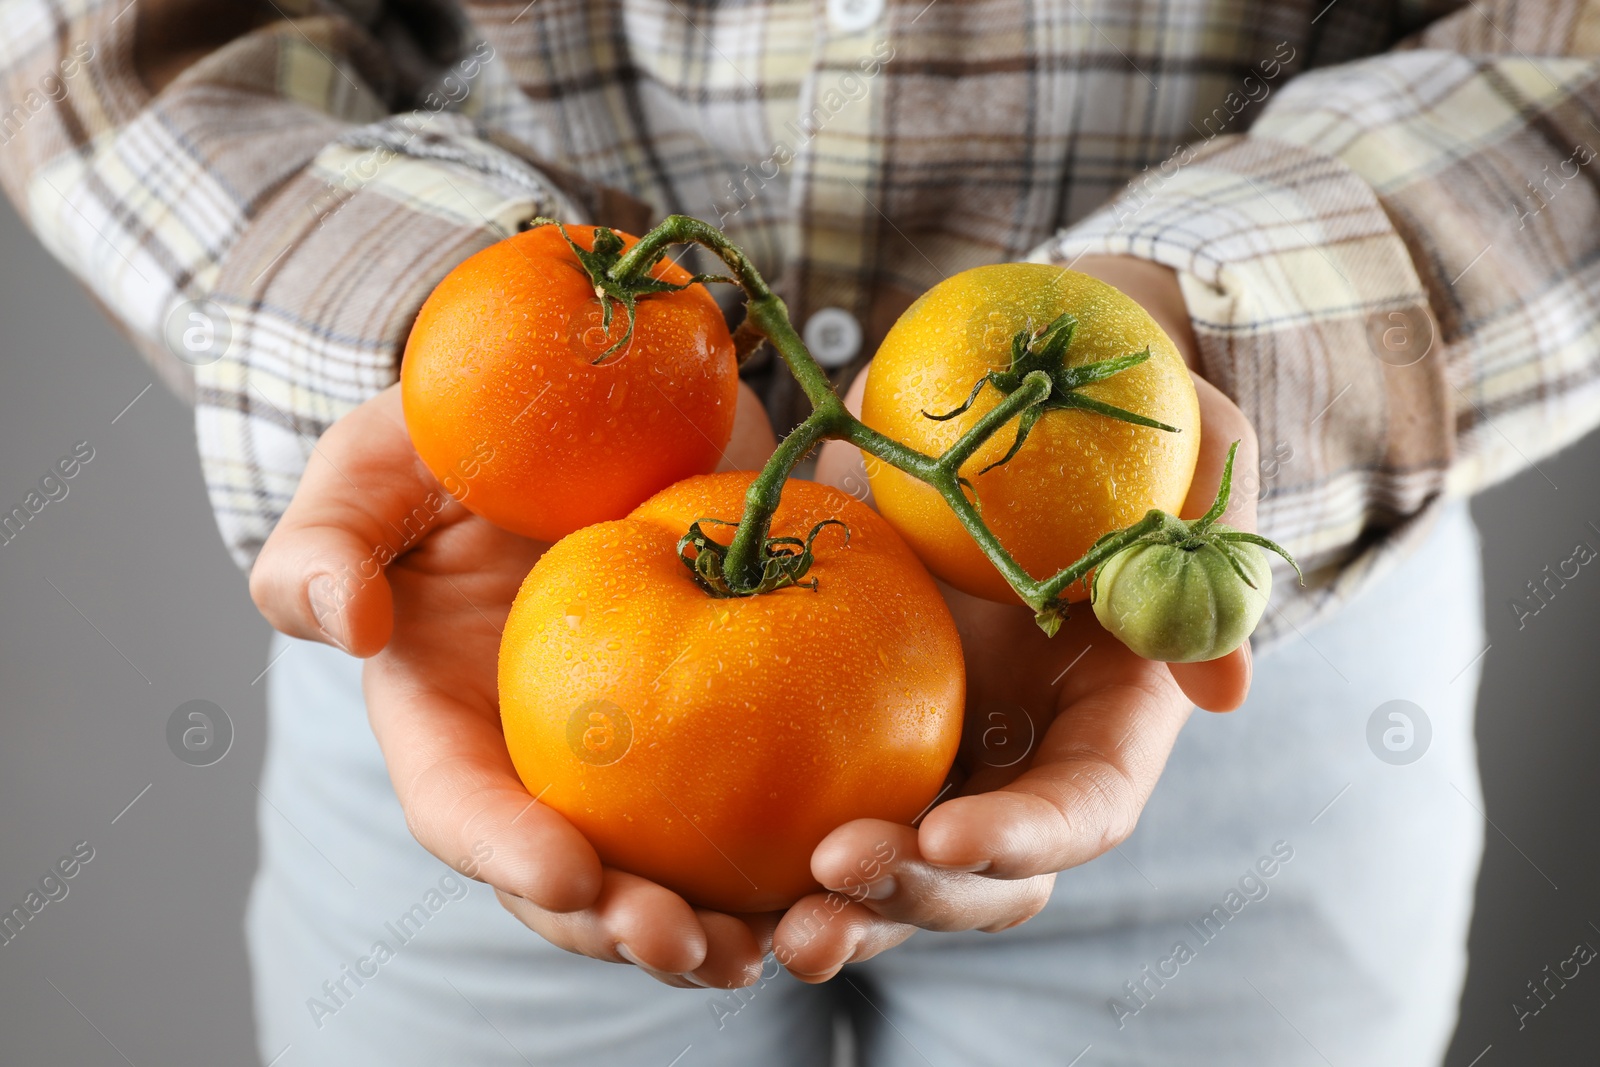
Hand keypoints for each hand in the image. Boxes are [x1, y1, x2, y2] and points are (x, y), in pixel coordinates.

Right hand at [250, 380, 781, 987]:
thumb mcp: (375, 470)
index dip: (507, 854)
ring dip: (716, 921)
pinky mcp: (723, 714)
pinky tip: (853, 865)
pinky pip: (761, 797)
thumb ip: (329, 541)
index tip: (571, 873)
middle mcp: (540, 761)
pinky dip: (796, 843)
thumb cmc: (457, 440)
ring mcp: (637, 750)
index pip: (462, 810)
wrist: (590, 401)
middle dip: (622, 927)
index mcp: (446, 722)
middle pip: (571, 878)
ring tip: (771, 944)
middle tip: (692, 945)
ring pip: (668, 866)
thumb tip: (343, 623)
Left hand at [778, 259, 1257, 980]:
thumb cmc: (1117, 413)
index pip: (1083, 808)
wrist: (1015, 390)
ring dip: (843, 908)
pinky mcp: (853, 726)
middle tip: (835, 874)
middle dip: (918, 897)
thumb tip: (1226, 692)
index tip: (949, 836)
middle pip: (986, 877)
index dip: (1028, 835)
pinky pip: (809, 803)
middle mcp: (1021, 756)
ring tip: (774, 921)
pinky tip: (695, 866)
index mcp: (1105, 714)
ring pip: (895, 872)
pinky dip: (767, 845)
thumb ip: (1211, 552)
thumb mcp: (1190, 451)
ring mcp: (938, 751)